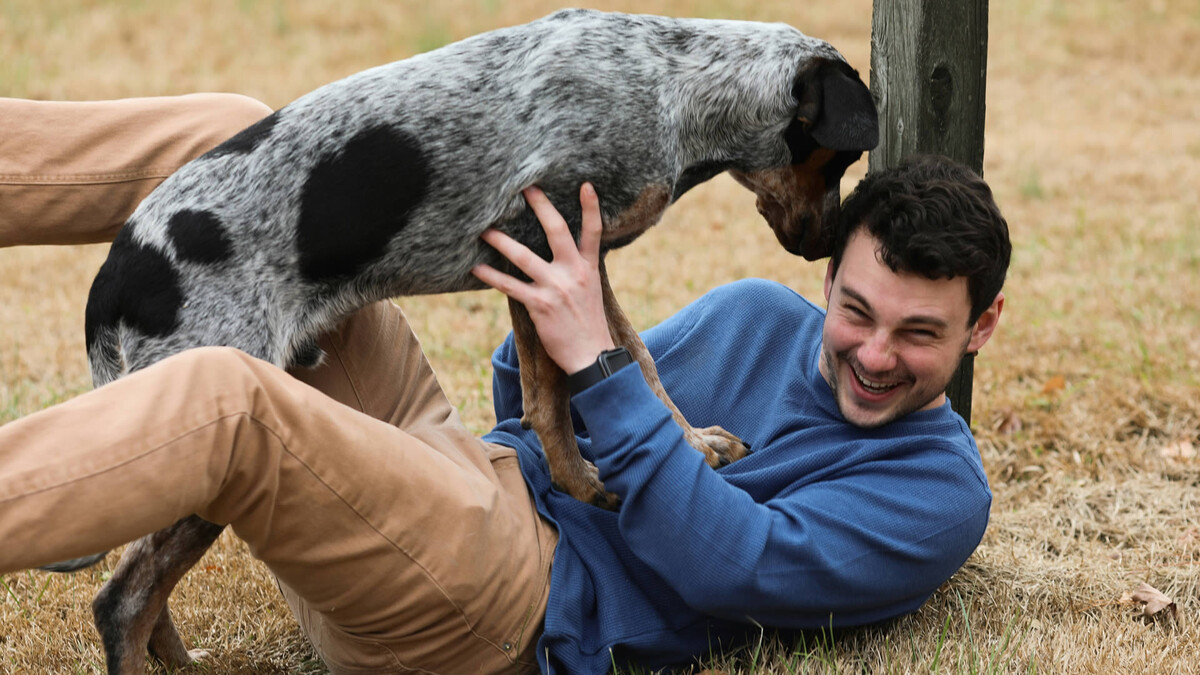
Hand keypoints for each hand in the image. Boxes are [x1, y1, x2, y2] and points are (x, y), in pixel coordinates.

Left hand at [471, 183, 614, 374]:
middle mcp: (573, 272)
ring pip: (525, 256)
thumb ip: (579, 270)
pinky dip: (492, 277)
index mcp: (588, 268)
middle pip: (556, 231)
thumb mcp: (591, 291)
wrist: (591, 355)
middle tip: (524, 188)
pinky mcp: (540, 305)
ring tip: (484, 229)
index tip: (586, 185)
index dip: (591, 208)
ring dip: (502, 241)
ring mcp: (556, 287)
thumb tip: (565, 255)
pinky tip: (476, 269)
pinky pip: (511, 286)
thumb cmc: (588, 324)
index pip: (593, 232)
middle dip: (541, 207)